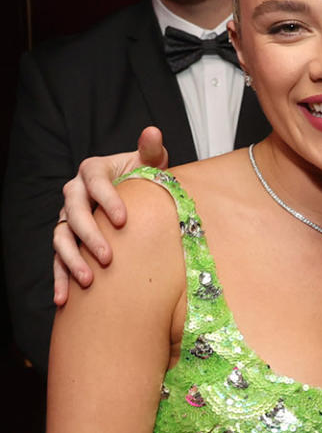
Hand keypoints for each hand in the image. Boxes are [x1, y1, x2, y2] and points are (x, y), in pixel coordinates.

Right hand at [52, 126, 168, 305]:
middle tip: (108, 257)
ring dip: (71, 260)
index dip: (107, 199)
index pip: (95, 181)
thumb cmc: (145, 181)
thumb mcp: (151, 165)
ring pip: (62, 237)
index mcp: (93, 171)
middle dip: (90, 235)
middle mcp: (75, 193)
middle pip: (74, 212)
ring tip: (87, 281)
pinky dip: (60, 279)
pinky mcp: (68, 241)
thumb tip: (153, 132)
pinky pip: (58, 260)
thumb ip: (150, 151)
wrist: (137, 200)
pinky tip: (64, 300)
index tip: (123, 220)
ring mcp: (68, 218)